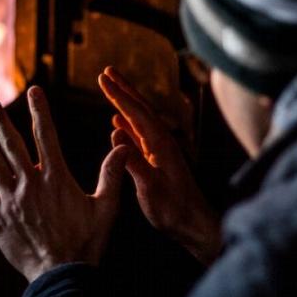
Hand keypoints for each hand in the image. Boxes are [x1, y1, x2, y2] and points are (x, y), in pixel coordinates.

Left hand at [0, 86, 129, 281]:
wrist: (61, 275)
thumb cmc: (87, 242)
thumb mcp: (106, 207)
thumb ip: (112, 175)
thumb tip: (123, 147)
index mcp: (56, 177)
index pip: (46, 135)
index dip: (39, 111)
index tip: (33, 91)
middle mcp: (30, 183)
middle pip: (11, 144)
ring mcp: (11, 199)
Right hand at [98, 67, 221, 264]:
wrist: (194, 225)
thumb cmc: (174, 210)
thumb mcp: (151, 188)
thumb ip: (134, 162)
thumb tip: (115, 135)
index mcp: (161, 144)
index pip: (136, 113)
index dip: (118, 95)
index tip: (102, 78)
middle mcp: (162, 142)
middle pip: (140, 109)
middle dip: (123, 89)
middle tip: (106, 71)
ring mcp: (160, 151)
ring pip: (139, 120)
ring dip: (124, 104)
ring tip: (111, 89)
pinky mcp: (158, 162)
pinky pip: (139, 136)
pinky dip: (127, 125)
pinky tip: (117, 124)